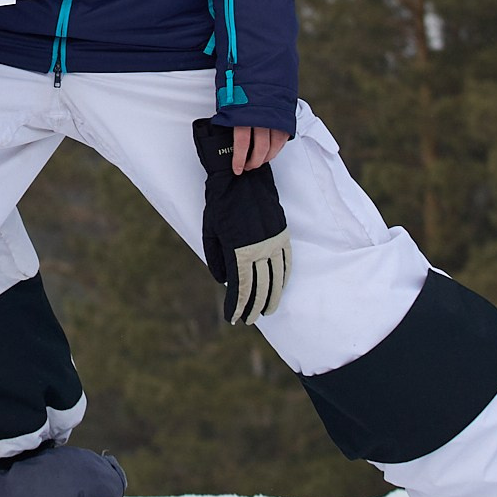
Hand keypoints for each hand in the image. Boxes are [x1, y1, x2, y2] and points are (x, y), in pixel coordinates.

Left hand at [194, 120, 289, 325]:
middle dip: (254, 307)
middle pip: (260, 287)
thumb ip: (216, 259)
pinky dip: (283, 278)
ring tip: (266, 311)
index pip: (240, 287)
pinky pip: (286, 262)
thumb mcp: (210, 232)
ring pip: (276, 278)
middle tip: (249, 320)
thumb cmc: (220, 204)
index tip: (233, 318)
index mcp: (238, 250)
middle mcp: (259, 249)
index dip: (237, 306)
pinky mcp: (282, 233)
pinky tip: (279, 287)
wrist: (241, 177)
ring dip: (271, 297)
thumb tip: (224, 281)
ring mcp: (273, 242)